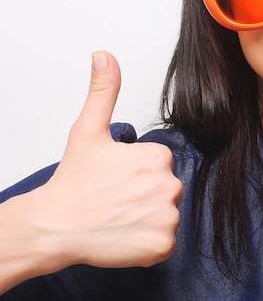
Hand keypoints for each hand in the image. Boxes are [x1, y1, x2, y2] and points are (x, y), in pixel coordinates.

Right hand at [31, 51, 182, 268]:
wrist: (54, 226)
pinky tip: (125, 235)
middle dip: (144, 196)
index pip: (159, 166)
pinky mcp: (162, 245)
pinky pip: (164, 243)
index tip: (115, 180)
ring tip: (118, 217)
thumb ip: (103, 91)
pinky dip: (147, 243)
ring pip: (165, 215)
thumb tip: (105, 56)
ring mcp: (167, 216)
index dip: (136, 174)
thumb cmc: (73, 182)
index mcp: (158, 157)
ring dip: (146, 219)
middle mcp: (170, 184)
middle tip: (115, 200)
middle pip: (165, 190)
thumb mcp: (88, 130)